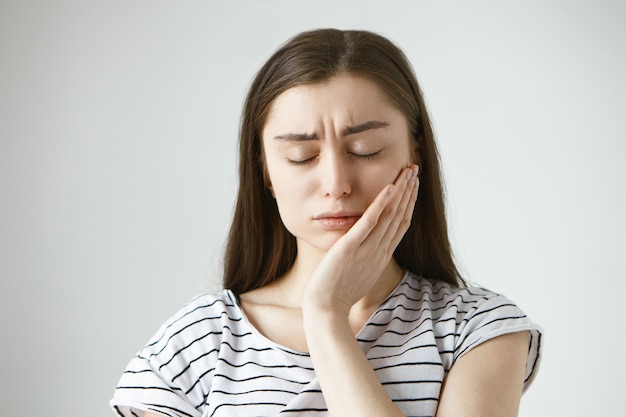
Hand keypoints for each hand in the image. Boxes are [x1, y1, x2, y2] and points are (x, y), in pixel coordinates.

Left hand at [302, 164, 419, 315]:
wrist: (325, 310)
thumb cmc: (336, 295)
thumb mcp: (357, 274)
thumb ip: (363, 258)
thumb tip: (364, 249)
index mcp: (381, 257)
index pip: (400, 225)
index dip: (409, 204)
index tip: (413, 187)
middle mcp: (379, 251)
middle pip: (400, 216)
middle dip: (409, 191)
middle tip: (415, 170)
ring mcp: (367, 249)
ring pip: (390, 216)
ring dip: (400, 191)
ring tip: (408, 171)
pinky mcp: (350, 248)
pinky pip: (369, 223)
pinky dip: (380, 204)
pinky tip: (389, 187)